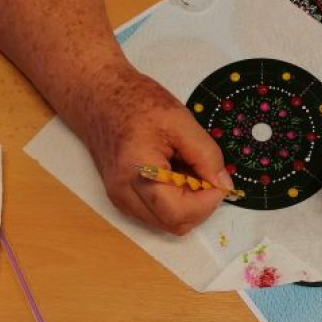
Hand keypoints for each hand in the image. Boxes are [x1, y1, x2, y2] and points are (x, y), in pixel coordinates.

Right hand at [72, 62, 231, 234]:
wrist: (98, 97)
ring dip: (186, 204)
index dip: (208, 202)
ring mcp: (121, 199)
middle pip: (175, 225)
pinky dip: (173, 201)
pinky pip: (156, 214)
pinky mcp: (122, 198)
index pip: (180, 213)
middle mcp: (125, 195)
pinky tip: (173, 175)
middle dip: (199, 205)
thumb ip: (206, 155)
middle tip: (205, 174)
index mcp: (139, 174)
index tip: (219, 180)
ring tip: (185, 170)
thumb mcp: (180, 120)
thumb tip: (223, 183)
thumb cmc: (134, 102)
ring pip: (167, 223)